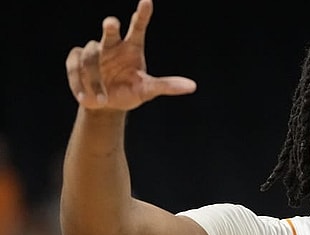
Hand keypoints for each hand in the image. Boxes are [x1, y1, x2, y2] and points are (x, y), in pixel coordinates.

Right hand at [65, 0, 195, 110]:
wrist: (104, 105)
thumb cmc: (129, 92)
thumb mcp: (148, 90)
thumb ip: (167, 86)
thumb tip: (192, 86)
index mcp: (132, 48)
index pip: (138, 27)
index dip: (142, 14)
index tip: (147, 0)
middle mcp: (113, 44)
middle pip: (111, 31)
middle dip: (110, 27)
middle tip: (111, 23)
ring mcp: (93, 50)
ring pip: (90, 56)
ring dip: (95, 80)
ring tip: (102, 99)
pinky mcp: (75, 58)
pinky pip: (74, 67)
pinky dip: (80, 84)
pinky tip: (86, 97)